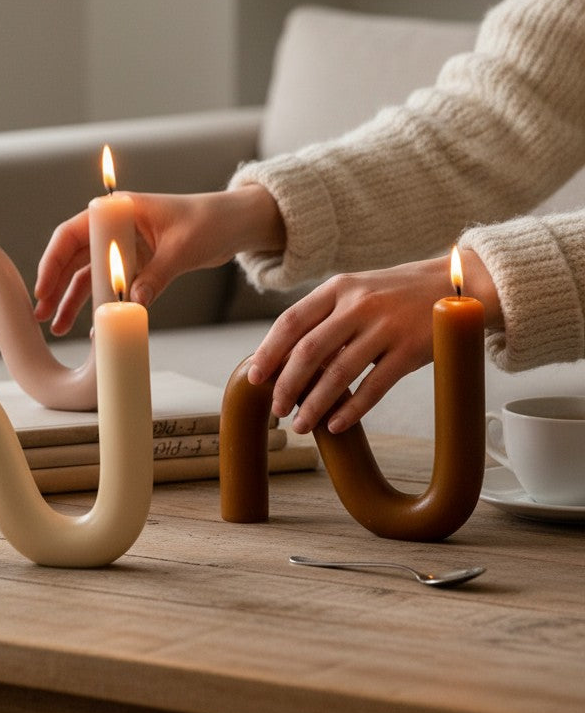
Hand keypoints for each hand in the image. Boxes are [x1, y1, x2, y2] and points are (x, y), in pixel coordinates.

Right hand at [34, 186, 284, 335]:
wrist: (235, 224)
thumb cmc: (209, 222)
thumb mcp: (182, 249)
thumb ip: (156, 277)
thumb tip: (133, 305)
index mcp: (120, 210)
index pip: (73, 233)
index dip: (52, 260)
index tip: (43, 288)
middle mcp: (116, 228)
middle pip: (73, 257)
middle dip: (55, 286)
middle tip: (41, 314)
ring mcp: (124, 247)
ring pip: (87, 275)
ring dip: (70, 299)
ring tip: (56, 327)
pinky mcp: (136, 265)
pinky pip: (109, 286)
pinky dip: (98, 304)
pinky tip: (87, 326)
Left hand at [246, 251, 498, 434]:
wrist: (459, 286)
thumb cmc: (396, 295)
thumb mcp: (357, 291)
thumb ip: (324, 317)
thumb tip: (284, 358)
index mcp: (338, 288)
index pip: (291, 321)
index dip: (269, 352)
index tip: (254, 378)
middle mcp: (358, 304)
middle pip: (309, 350)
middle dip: (286, 385)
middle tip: (277, 409)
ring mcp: (385, 326)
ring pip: (338, 373)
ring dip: (315, 404)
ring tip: (302, 425)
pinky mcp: (410, 350)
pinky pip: (374, 386)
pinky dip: (352, 410)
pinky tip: (337, 425)